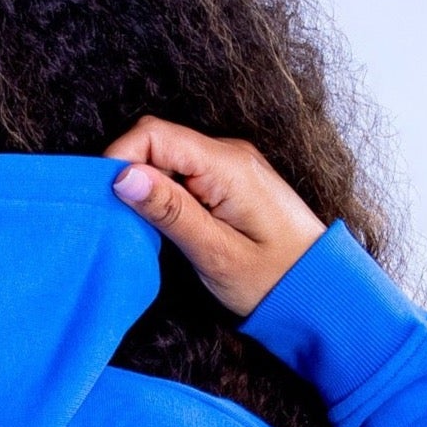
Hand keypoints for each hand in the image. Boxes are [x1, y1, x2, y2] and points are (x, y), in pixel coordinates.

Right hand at [106, 117, 325, 316]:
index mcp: (227, 166)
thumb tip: (123, 177)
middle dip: (128, 175)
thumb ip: (170, 212)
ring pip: (168, 160)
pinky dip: (164, 196)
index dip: (119, 159)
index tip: (103, 200)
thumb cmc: (275, 281)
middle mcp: (229, 154)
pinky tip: (164, 228)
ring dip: (146, 189)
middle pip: (158, 143)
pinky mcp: (230, 183)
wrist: (323, 292)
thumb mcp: (215, 254)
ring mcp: (231, 166)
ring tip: (141, 230)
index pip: (154, 134)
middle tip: (117, 222)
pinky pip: (184, 175)